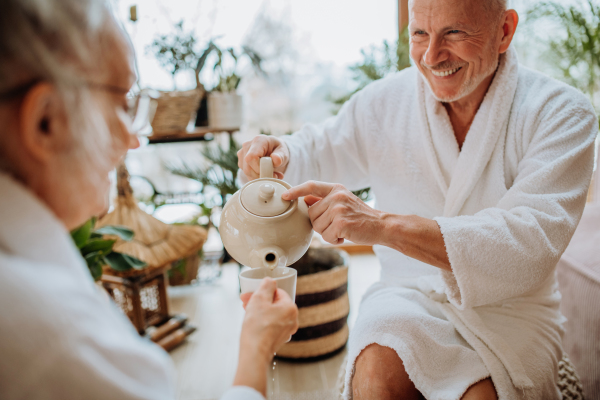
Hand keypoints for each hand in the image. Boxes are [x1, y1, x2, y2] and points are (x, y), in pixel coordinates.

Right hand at [234, 278, 297, 395]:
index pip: (277, 292)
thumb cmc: (257, 328)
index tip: (250, 294)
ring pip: (272, 314)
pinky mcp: (278, 338)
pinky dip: (262, 321)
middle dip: (259, 301)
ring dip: (259, 310)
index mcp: (291, 308)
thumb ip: (266, 286)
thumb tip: (270, 280)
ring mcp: (286, 330)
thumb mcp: (259, 299)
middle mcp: (292, 319)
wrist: (254, 353)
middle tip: (246, 302)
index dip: (262, 291)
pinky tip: (251, 322)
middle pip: (274, 303)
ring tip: (246, 311)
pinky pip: (271, 324)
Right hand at [237, 135, 289, 179]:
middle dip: (261, 175)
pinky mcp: (241, 162)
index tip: (271, 171)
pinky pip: (246, 174)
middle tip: (274, 175)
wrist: (273, 150)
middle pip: (248, 167)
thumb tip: (275, 159)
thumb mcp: (283, 152)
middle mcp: (247, 146)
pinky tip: (264, 174)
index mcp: (258, 140)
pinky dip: (256, 178)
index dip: (260, 168)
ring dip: (260, 177)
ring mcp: (242, 154)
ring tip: (271, 174)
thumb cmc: (277, 150)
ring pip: (246, 172)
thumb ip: (280, 156)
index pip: (252, 157)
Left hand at [282, 181, 386, 245]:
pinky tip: (346, 234)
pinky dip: (334, 239)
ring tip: (343, 229)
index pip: (311, 186)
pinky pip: (326, 236)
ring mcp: (338, 209)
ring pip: (317, 227)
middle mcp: (336, 196)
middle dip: (320, 223)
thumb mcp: (343, 201)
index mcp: (336, 188)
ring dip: (328, 233)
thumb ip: (324, 200)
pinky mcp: (341, 223)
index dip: (296, 191)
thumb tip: (304, 199)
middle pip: (311, 214)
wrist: (382, 225)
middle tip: (337, 224)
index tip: (285, 196)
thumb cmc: (360, 216)